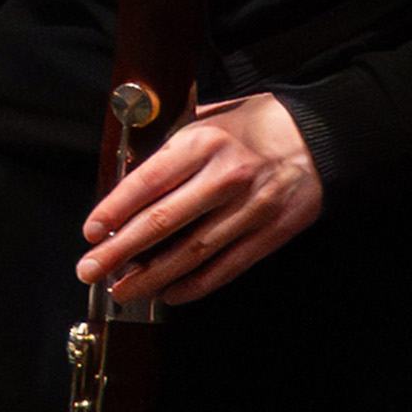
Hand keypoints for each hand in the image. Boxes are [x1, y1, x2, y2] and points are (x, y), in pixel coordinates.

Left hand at [76, 91, 327, 310]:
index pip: (148, 181)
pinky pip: (226, 267)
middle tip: (90, 269)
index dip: (114, 210)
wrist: (321, 139)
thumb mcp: (210, 117)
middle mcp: (226, 176)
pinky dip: (195, 285)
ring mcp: (250, 208)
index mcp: (204, 141)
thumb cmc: (256, 127)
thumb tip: (124, 176)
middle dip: (120, 251)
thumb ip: (170, 144)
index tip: (91, 232)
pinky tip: (169, 293)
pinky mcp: (271, 234)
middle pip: (162, 222)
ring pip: (191, 253)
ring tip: (123, 290)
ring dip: (151, 277)